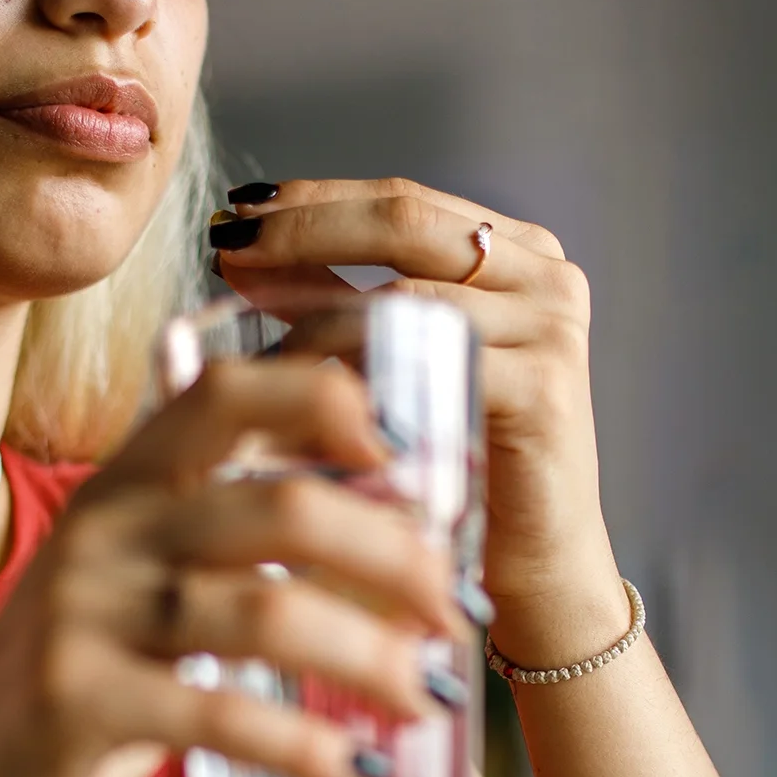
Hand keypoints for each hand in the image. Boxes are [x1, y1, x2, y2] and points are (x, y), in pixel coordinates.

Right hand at [0, 359, 465, 776]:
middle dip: (391, 554)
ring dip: (370, 656)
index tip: (409, 451)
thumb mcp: (143, 594)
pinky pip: (220, 712)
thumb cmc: (81, 696)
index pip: (229, 393)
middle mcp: (100, 530)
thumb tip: (394, 527)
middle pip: (278, 506)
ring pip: (264, 610)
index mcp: (123, 486)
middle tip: (454, 607)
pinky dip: (306, 745)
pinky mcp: (72, 705)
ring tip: (430, 697)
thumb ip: (228, 546)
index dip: (328, 398)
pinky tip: (355, 772)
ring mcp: (80, 615)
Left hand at [213, 179, 629, 662]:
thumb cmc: (459, 468)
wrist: (536, 575)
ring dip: (312, 313)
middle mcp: (545, 275)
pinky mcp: (542, 389)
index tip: (233, 213)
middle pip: (404, 220)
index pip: (400, 201)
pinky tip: (296, 390)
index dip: (312, 201)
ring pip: (404, 293)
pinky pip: (426, 360)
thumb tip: (239, 252)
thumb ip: (341, 302)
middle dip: (302, 227)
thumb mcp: (399, 366)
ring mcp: (550, 328)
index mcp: (518, 252)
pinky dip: (352, 371)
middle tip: (225, 242)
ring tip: (244, 328)